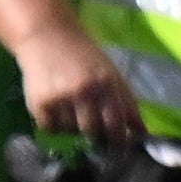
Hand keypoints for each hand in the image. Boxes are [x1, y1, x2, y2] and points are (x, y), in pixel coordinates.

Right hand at [11, 28, 146, 149]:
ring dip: (71, 124)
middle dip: (93, 131)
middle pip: (93, 131)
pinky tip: (54, 104)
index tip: (117, 147)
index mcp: (106, 83)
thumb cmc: (83, 56)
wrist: (46, 34)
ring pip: (70, 131)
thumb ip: (127, 103)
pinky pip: (50, 128)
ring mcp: (60, 97)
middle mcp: (83, 91)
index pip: (116, 124)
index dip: (118, 140)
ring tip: (68, 104)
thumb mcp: (110, 73)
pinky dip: (52, 122)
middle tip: (89, 120)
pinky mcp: (38, 102)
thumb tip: (142, 133)